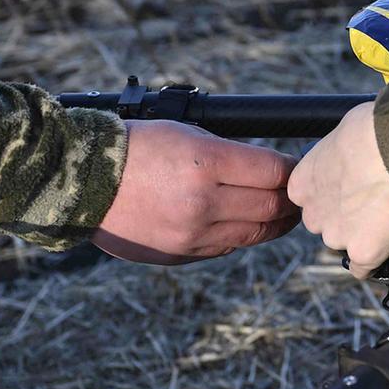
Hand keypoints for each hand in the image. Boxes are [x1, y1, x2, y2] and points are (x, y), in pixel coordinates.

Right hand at [93, 120, 300, 264]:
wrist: (86, 181)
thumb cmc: (139, 146)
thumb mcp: (189, 133)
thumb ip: (229, 154)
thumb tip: (268, 170)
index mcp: (206, 162)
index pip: (272, 171)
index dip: (293, 170)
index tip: (301, 166)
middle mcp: (202, 201)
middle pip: (270, 206)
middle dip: (291, 200)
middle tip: (302, 194)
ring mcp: (191, 233)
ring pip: (253, 233)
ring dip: (275, 223)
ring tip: (284, 213)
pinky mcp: (179, 254)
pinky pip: (225, 247)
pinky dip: (244, 235)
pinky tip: (250, 225)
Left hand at [287, 101, 388, 278]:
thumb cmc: (370, 131)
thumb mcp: (339, 135)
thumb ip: (336, 155)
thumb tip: (347, 151)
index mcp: (301, 185)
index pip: (312, 199)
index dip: (333, 192)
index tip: (349, 185)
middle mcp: (314, 215)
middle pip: (326, 223)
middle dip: (345, 214)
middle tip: (370, 196)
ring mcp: (338, 236)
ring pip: (347, 241)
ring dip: (362, 232)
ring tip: (387, 208)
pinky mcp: (363, 253)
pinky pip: (364, 267)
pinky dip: (373, 258)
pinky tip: (384, 243)